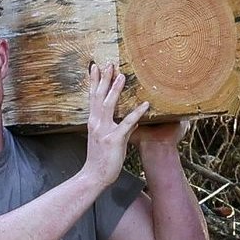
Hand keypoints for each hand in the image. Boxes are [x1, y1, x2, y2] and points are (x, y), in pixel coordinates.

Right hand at [81, 56, 147, 179]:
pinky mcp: (114, 140)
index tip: (95, 66)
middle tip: (109, 63)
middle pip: (99, 96)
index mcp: (93, 121)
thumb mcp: (105, 139)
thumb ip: (116, 128)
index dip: (94, 81)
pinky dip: (136, 113)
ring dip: (115, 90)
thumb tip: (132, 121)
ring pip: (108, 105)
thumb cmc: (100, 158)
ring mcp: (104, 131)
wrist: (94, 176)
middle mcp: (96, 123)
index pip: (93, 97)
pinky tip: (145, 104)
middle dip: (103, 79)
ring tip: (122, 76)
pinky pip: (127, 123)